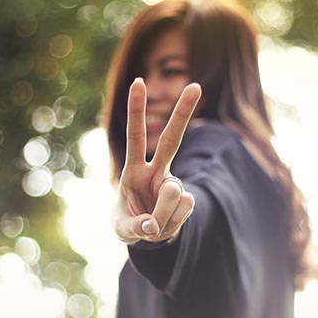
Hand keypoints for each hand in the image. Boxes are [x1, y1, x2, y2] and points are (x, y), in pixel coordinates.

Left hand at [111, 78, 201, 244]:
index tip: (139, 81)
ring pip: (173, 191)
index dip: (137, 110)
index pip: (136, 136)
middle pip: (172, 139)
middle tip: (195, 86)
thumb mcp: (123, 229)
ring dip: (162, 213)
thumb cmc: (130, 223)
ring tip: (152, 224)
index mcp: (135, 169)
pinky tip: (165, 224)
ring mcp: (174, 184)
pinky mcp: (187, 199)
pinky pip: (183, 209)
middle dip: (183, 112)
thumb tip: (153, 225)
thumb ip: (135, 227)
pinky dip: (171, 223)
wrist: (149, 236)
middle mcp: (157, 170)